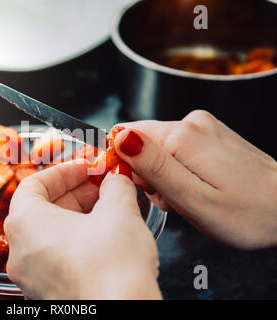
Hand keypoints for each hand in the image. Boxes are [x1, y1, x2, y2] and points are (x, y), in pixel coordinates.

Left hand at [5, 160, 160, 298]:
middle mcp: (19, 251)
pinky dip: (75, 241)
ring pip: (50, 234)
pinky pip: (56, 257)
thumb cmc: (113, 267)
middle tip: (103, 187)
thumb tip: (116, 178)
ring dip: (78, 217)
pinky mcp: (47, 293)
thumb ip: (115, 186)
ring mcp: (31, 277)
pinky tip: (104, 239)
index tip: (87, 168)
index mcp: (24, 223)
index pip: (34, 183)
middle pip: (42, 208)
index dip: (64, 171)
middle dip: (76, 193)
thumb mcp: (120, 212)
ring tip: (109, 210)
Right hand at [111, 110, 276, 249]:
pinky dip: (177, 170)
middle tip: (172, 198)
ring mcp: (203, 127)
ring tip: (187, 195)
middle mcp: (192, 123)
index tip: (146, 188)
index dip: (126, 166)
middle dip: (147, 174)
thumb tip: (121, 137)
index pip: (124, 137)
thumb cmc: (247, 213)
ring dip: (162, 175)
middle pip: (141, 142)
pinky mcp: (210, 134)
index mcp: (181, 136)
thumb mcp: (192, 199)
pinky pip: (175, 148)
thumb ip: (153, 166)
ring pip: (157, 148)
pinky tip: (196, 185)